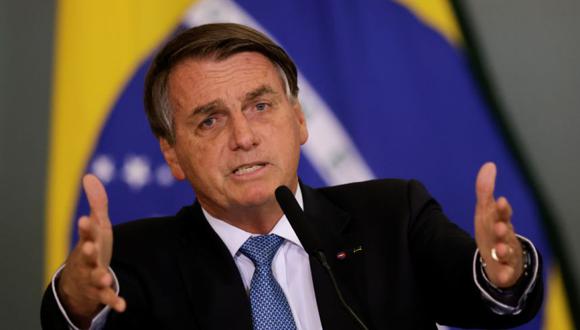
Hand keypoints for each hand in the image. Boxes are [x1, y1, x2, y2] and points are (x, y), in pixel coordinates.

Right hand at [57, 174, 125, 327]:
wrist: (78, 282)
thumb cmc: (91, 248)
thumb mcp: (96, 227)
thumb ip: (97, 204)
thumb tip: (90, 175)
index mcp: (88, 242)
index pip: (86, 233)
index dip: (85, 227)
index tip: (85, 220)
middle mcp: (86, 260)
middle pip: (86, 256)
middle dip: (87, 252)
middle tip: (90, 248)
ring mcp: (92, 277)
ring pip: (95, 278)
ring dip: (101, 278)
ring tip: (107, 278)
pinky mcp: (100, 293)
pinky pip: (107, 298)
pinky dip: (114, 302)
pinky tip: (122, 306)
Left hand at [474, 162, 523, 287]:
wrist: (499, 258)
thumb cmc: (492, 229)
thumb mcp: (486, 211)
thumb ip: (485, 190)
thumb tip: (489, 164)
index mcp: (500, 221)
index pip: (502, 214)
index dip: (502, 209)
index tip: (500, 201)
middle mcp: (506, 236)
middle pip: (506, 232)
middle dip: (503, 229)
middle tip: (499, 227)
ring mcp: (506, 253)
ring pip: (507, 252)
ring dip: (504, 250)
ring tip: (500, 249)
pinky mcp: (504, 270)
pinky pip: (505, 273)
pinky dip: (504, 274)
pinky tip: (501, 275)